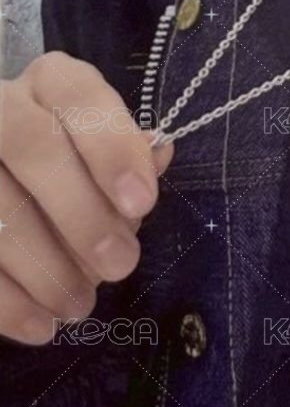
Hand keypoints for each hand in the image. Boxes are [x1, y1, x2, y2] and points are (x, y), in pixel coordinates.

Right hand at [0, 50, 173, 344]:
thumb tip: (158, 155)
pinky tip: (37, 324)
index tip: (142, 203)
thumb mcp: (99, 154)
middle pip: (32, 146)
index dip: (111, 148)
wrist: (6, 179)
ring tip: (78, 305)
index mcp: (49, 82)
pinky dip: (5, 299)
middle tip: (120, 265)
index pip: (78, 95)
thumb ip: (128, 156)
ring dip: (43, 266)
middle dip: (81, 213)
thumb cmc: (69, 166)